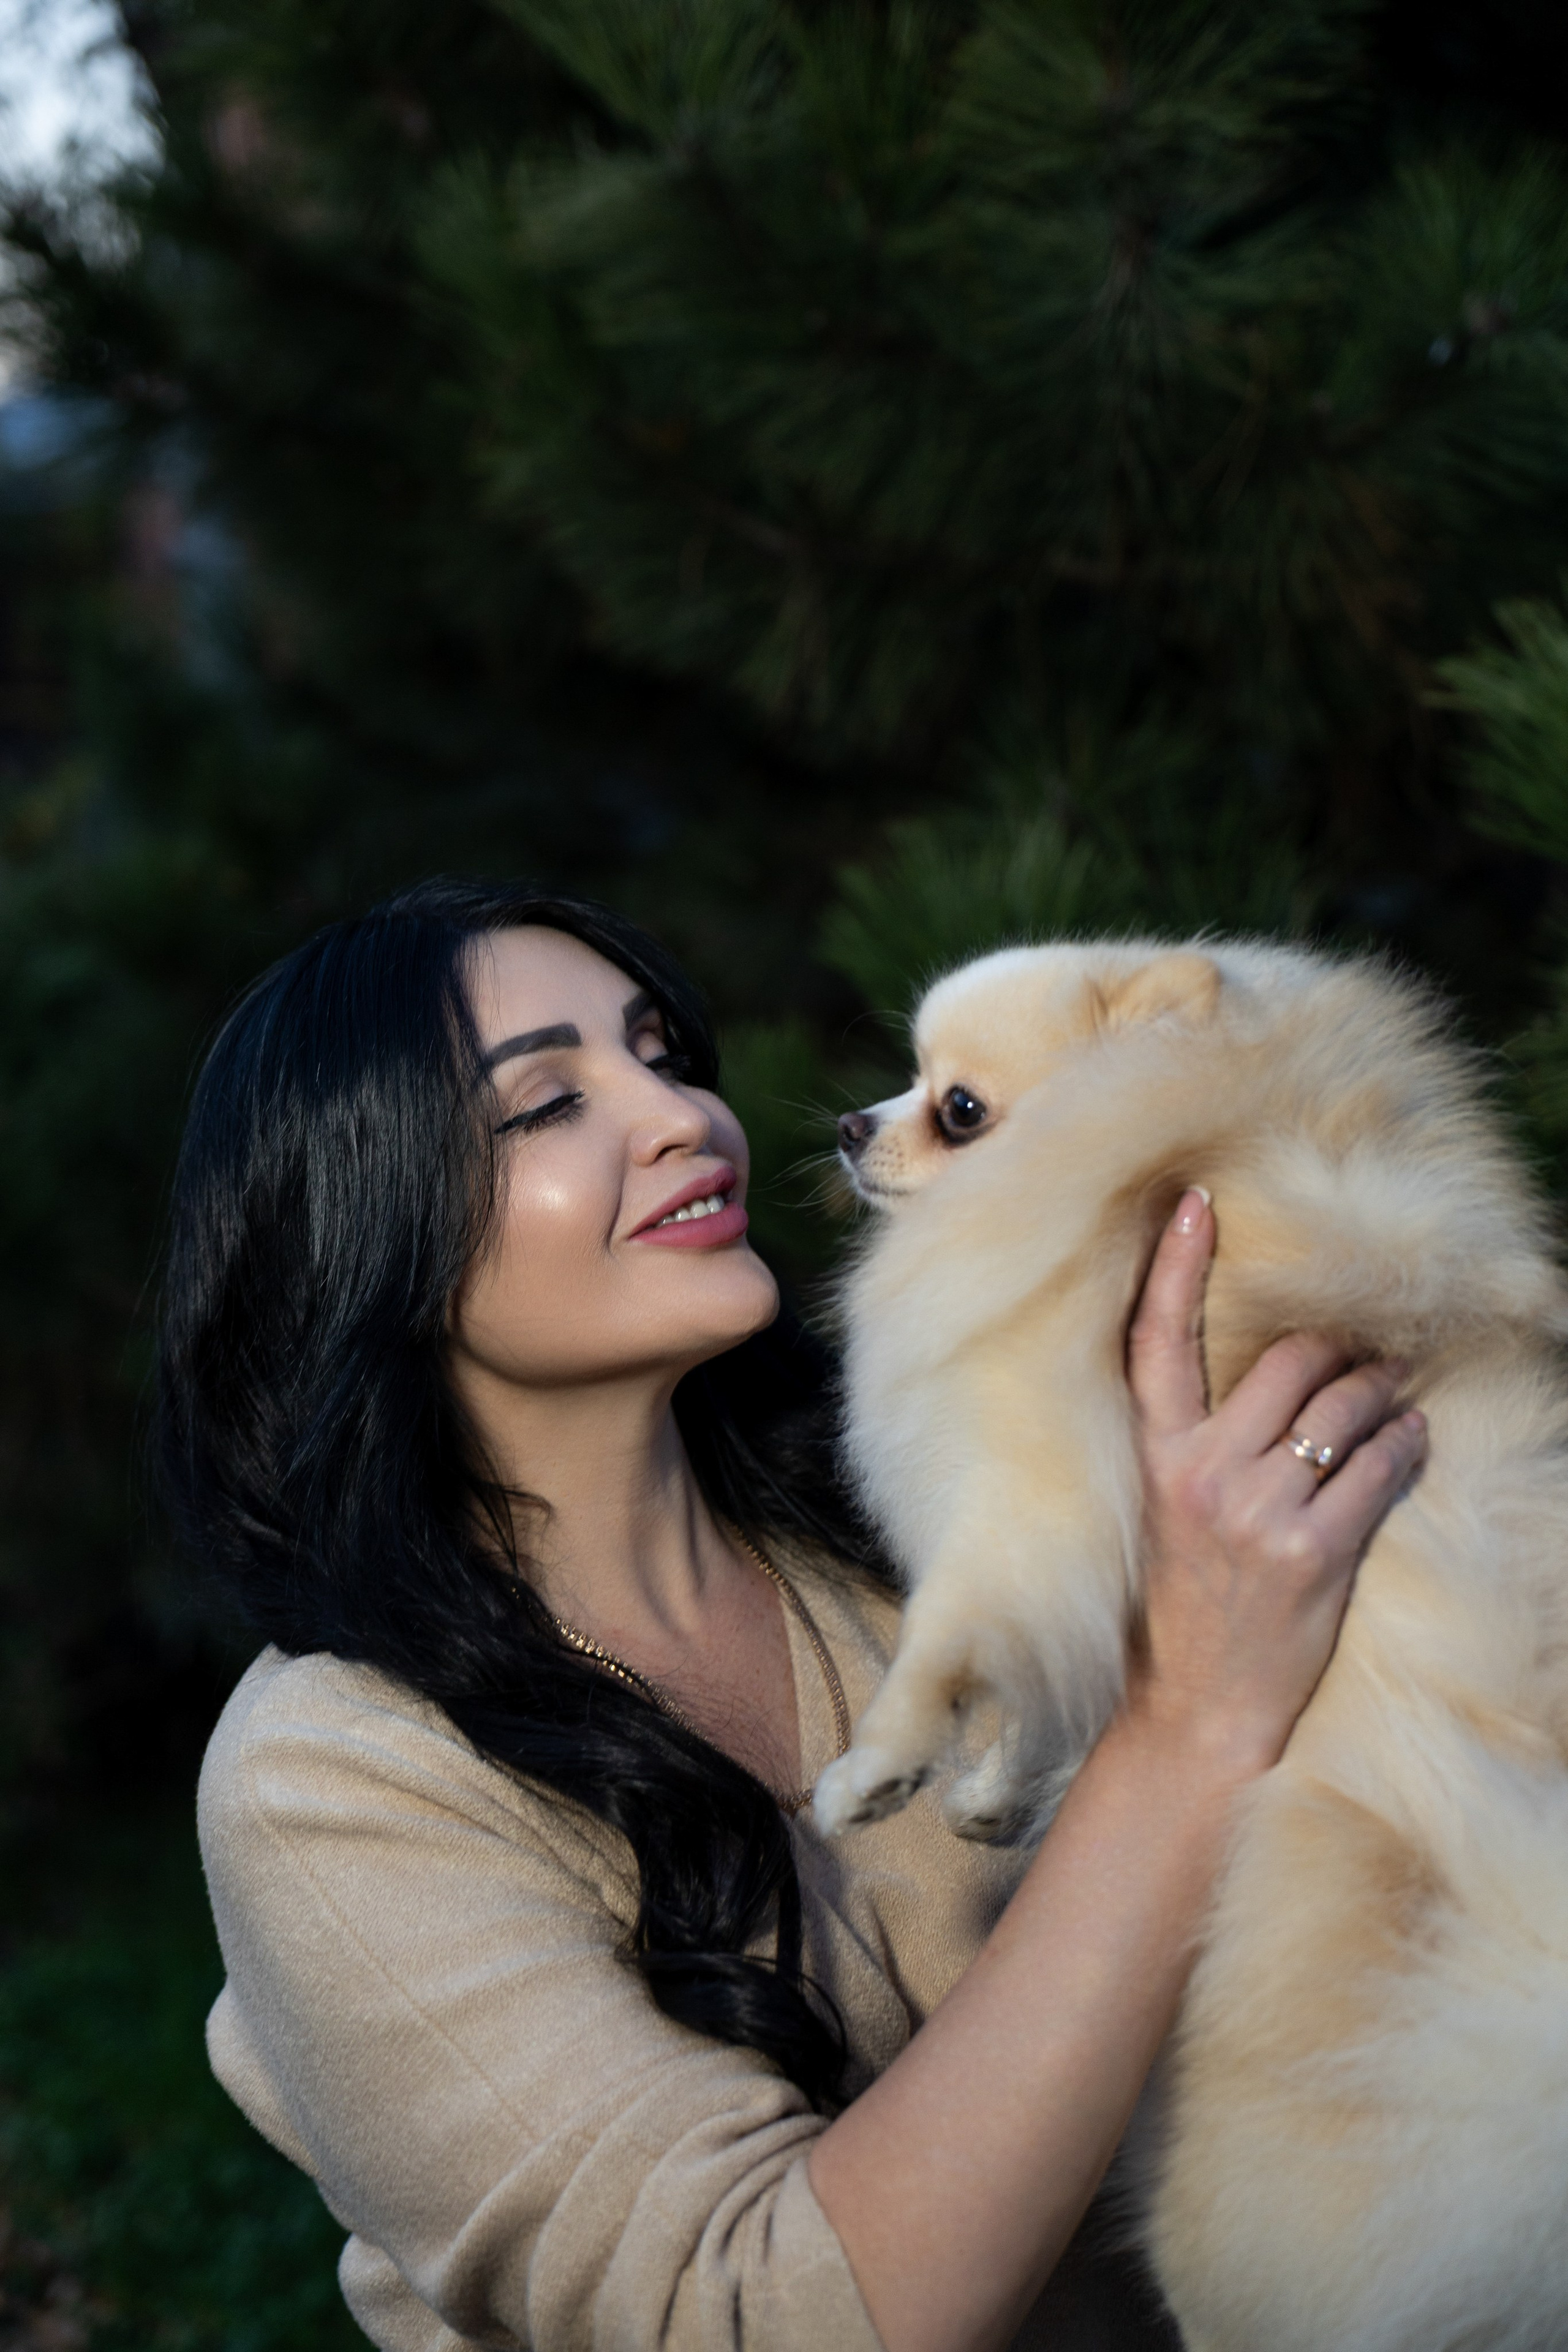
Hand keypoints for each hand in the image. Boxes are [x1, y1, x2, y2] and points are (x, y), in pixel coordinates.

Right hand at [1124, 1188, 1426, 1773]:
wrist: (1199, 1707)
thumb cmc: (1191, 1599)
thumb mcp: (1172, 1506)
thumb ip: (1205, 1436)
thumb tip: (1279, 1366)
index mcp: (1158, 1454)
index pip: (1158, 1340)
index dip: (1175, 1264)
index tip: (1197, 1201)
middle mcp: (1202, 1472)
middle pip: (1288, 1359)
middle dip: (1339, 1350)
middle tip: (1365, 1352)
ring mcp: (1257, 1512)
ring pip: (1344, 1405)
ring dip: (1383, 1394)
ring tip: (1393, 1399)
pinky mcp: (1312, 1551)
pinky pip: (1379, 1465)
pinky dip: (1406, 1443)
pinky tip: (1411, 1440)